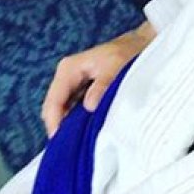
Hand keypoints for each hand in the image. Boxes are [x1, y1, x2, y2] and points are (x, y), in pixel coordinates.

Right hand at [41, 21, 155, 136]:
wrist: (140, 45)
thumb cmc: (128, 53)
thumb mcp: (116, 66)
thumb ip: (103, 85)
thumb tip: (89, 106)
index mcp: (69, 69)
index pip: (53, 101)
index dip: (55, 123)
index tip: (62, 142)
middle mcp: (67, 77)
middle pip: (54, 109)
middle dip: (60, 127)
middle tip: (71, 148)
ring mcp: (73, 84)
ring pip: (63, 111)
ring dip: (69, 125)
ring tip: (79, 143)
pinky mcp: (82, 91)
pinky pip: (74, 109)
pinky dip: (78, 120)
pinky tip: (86, 132)